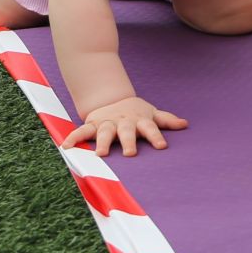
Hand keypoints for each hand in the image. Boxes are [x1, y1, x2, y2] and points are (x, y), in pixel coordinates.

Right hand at [62, 96, 187, 156]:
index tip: (162, 146)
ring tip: (101, 154)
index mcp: (139, 121)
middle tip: (131, 154)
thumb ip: (167, 120)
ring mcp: (107, 123)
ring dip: (102, 142)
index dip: (156, 136)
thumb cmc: (135, 112)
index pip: (151, 128)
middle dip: (128, 142)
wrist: (110, 98)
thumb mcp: (151, 113)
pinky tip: (66, 146)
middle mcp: (123, 122)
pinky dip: (74, 138)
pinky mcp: (92, 124)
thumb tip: (185, 124)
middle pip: (126, 131)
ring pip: (104, 132)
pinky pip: (82, 131)